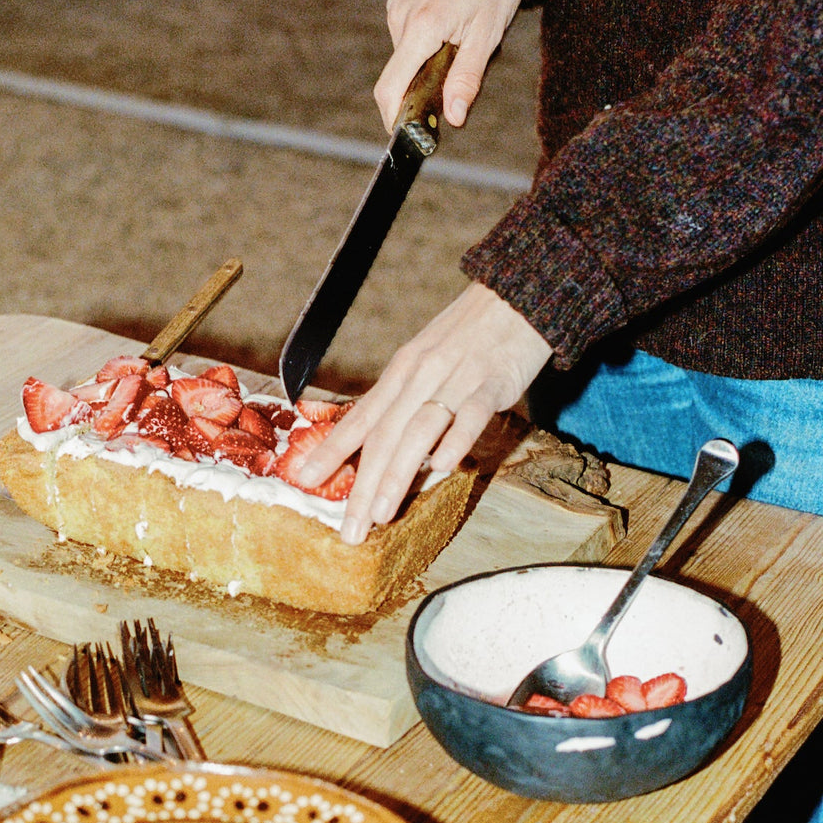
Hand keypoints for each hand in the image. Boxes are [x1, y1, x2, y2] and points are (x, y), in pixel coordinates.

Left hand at [298, 283, 552, 544]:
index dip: (332, 451)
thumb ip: (405, 402)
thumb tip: (384, 447)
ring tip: (381, 513)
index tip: (304, 480)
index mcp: (401, 372)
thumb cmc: (469, 333)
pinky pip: (470, 415)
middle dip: (362, 486)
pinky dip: (454, 442)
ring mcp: (456, 379)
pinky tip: (441, 468)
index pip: (360, 418)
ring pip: (418, 431)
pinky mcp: (493, 383)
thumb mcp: (425, 359)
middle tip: (350, 528)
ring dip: (397, 475)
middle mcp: (421, 376)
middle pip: (383, 435)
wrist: (519, 294)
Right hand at [374, 0, 538, 131]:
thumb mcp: (489, 34)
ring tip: (462, 40)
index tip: (408, 136)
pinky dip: (425, 47)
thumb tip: (452, 119)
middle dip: (422, 90)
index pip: (390, 88)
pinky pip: (407, 39)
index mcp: (422, 26)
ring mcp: (398, 7)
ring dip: (427, 65)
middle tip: (459, 76)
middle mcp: (401, 16)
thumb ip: (466, 79)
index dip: (394, 119)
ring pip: (405, 59)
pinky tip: (452, 26)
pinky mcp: (400, 1)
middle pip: (399, 77)